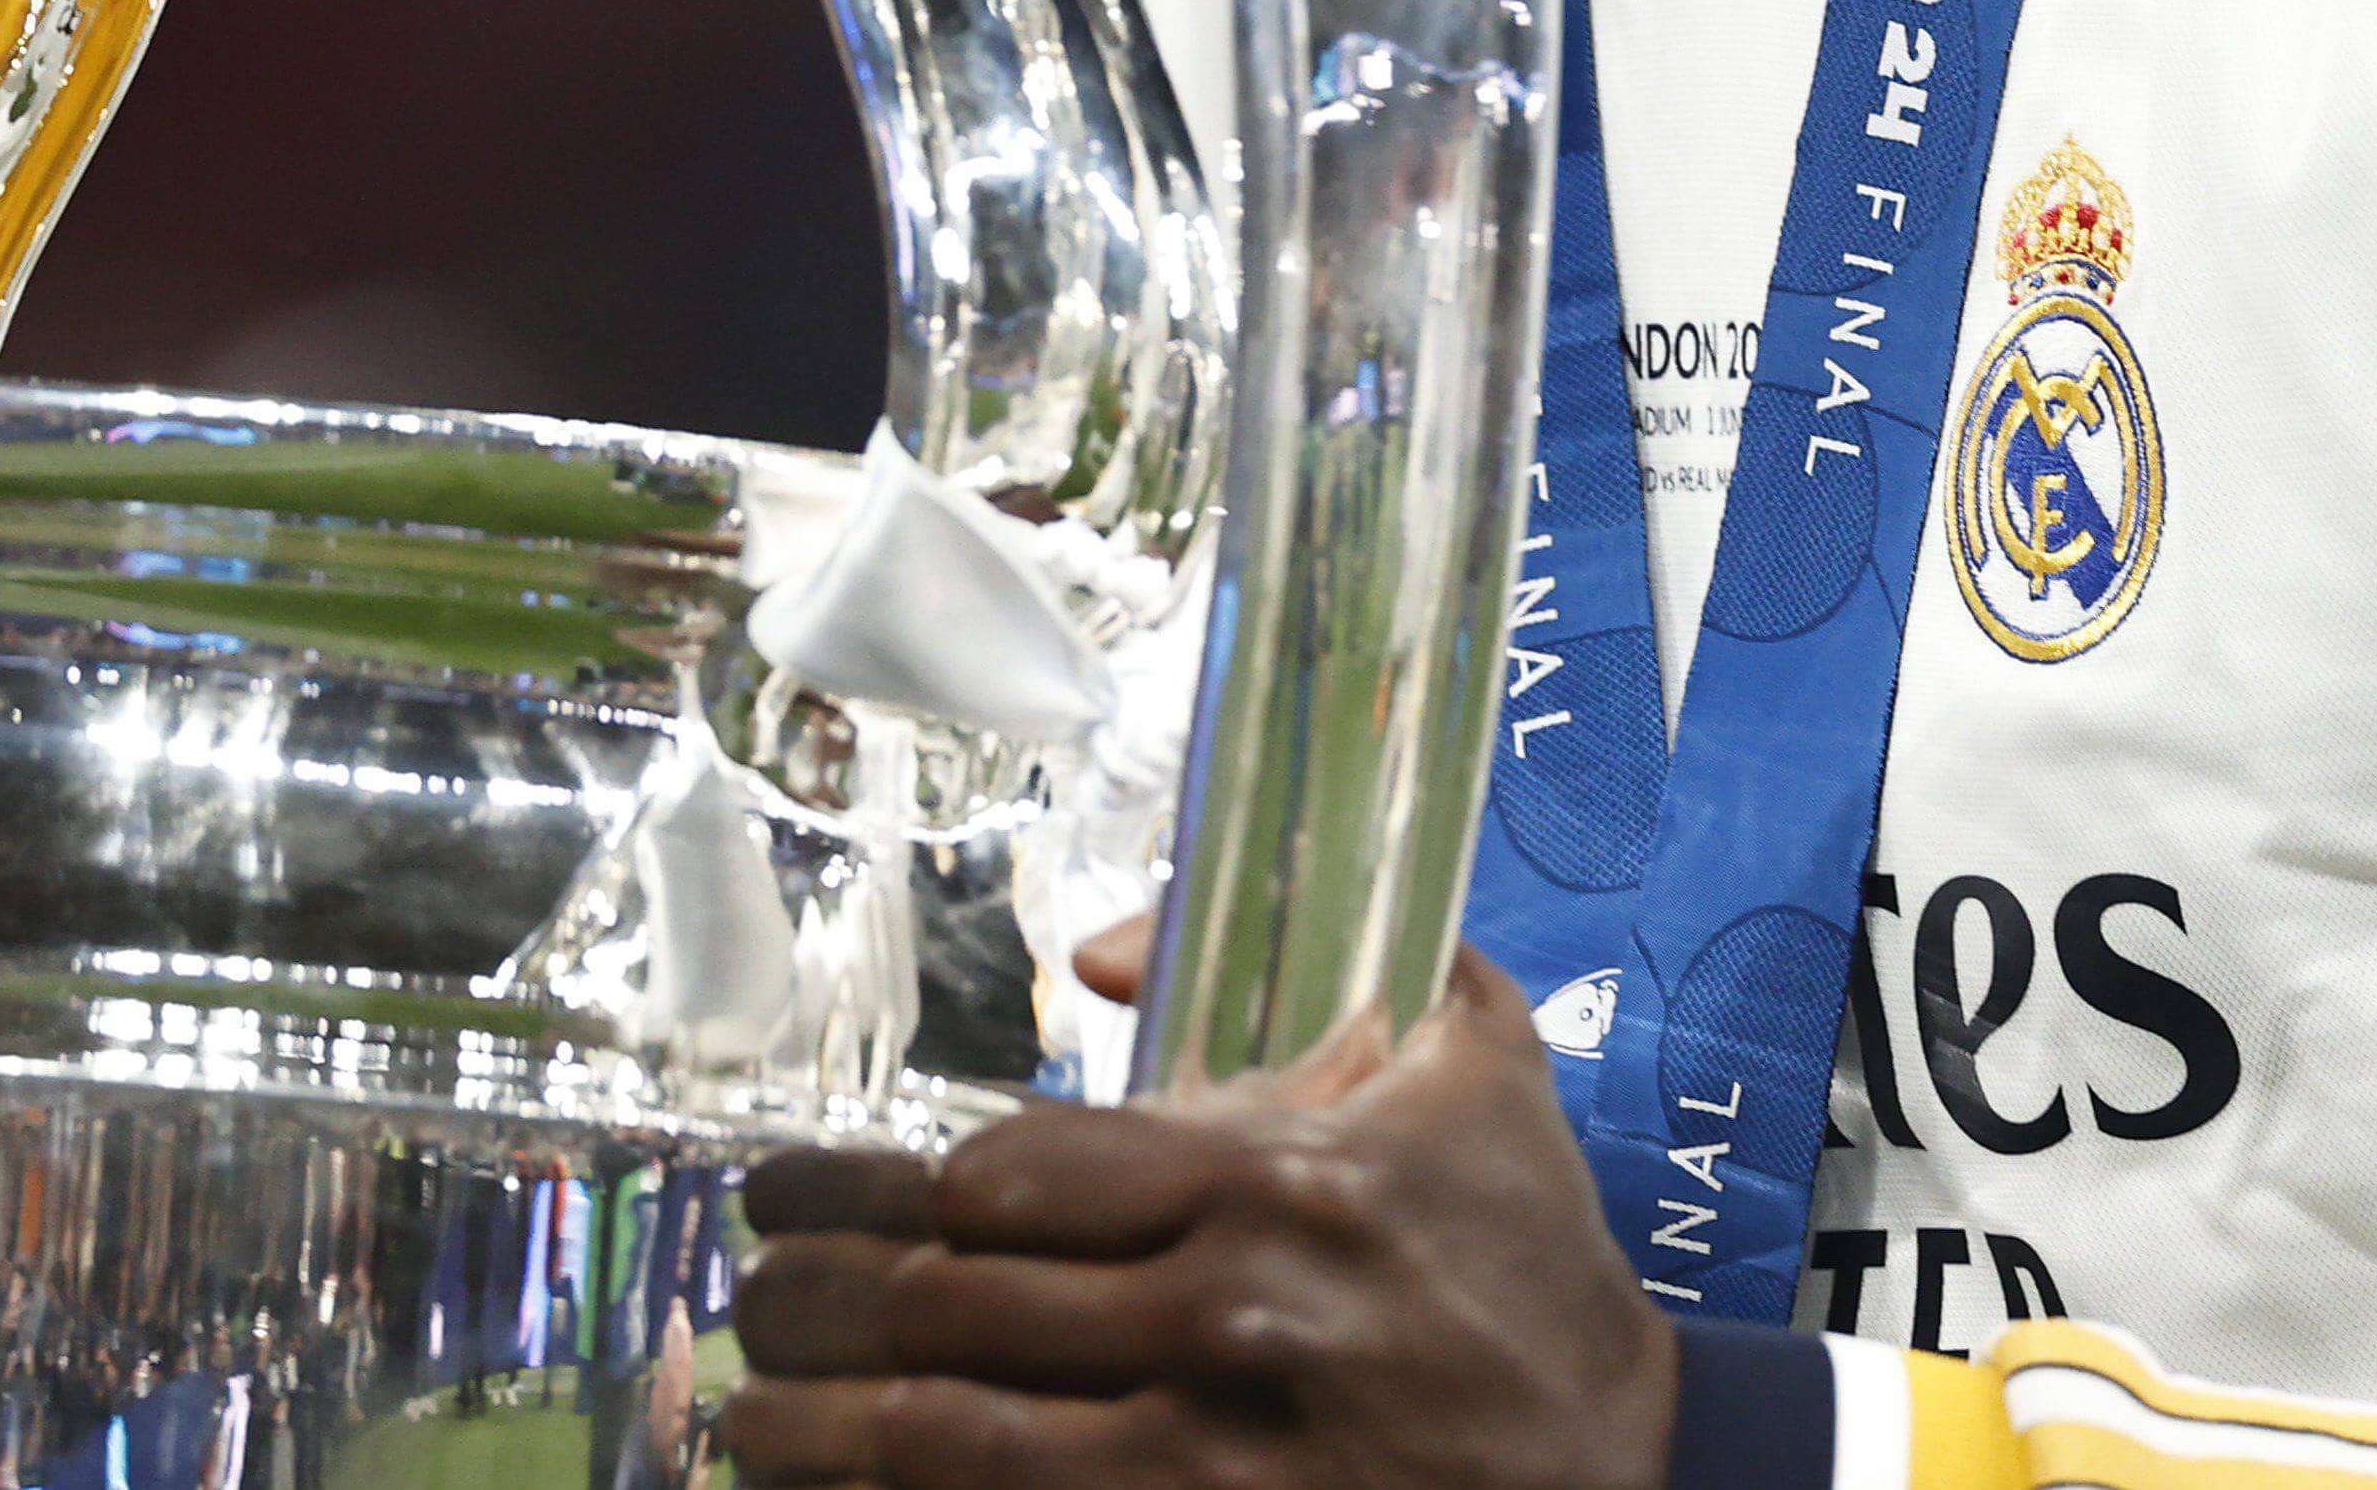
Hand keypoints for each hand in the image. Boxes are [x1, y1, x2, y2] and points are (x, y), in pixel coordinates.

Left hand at [723, 931, 1675, 1489]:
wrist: (1628, 1467)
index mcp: (1270, 1183)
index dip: (875, 1186)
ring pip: (945, 1437)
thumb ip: (1332, 957)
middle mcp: (1226, 1317)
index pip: (1008, 1174)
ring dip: (814, 1425)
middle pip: (947, 1301)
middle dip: (810, 1297)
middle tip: (751, 1288)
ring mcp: (1211, 1460)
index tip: (805, 1189)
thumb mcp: (1474, 1060)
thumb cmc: (1530, 1259)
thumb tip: (1107, 938)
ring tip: (747, 1407)